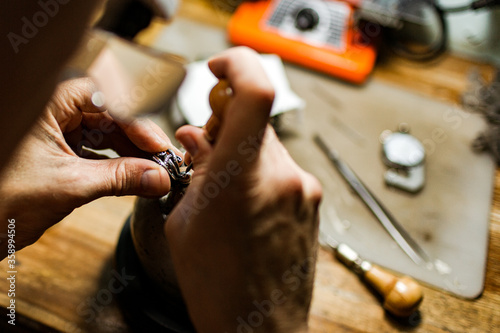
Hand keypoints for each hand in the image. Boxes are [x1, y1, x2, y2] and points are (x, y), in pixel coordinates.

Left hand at [0, 77, 176, 255]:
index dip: (135, 120)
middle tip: (165, 161)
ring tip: (156, 171)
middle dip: (139, 141)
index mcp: (47, 105)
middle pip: (110, 117)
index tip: (157, 145)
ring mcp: (58, 134)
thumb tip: (159, 177)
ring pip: (106, 136)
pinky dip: (118, 166)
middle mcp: (53, 114)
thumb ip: (120, 178)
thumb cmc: (3, 198)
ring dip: (132, 155)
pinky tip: (137, 177)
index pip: (104, 98)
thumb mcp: (71, 185)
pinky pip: (98, 154)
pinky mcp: (61, 155)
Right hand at [165, 47, 321, 332]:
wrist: (259, 328)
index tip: (219, 69)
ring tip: (224, 188)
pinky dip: (261, 171)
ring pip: (269, 145)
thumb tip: (198, 136)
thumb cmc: (217, 285)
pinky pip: (283, 169)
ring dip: (244, 152)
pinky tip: (245, 203)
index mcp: (243, 176)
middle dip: (227, 125)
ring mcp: (304, 189)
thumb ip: (196, 168)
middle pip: (257, 120)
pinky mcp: (312, 201)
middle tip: (205, 148)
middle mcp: (284, 175)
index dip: (237, 66)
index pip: (256, 91)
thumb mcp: (186, 220)